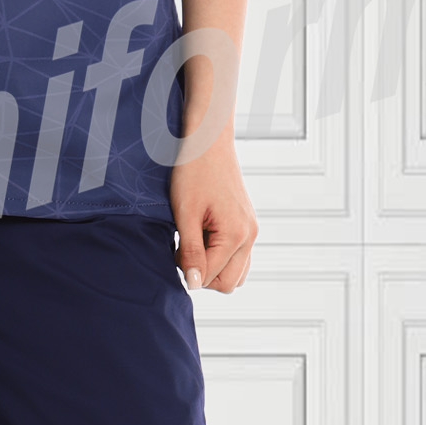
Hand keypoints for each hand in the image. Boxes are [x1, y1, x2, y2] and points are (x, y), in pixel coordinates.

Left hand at [170, 122, 257, 293]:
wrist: (208, 140)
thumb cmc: (194, 171)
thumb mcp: (186, 214)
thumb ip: (190, 252)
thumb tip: (193, 284)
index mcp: (236, 234)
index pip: (211, 277)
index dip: (187, 271)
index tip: (174, 250)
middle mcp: (250, 235)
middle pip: (228, 283)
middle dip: (203, 274)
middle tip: (183, 249)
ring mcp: (251, 230)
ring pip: (236, 273)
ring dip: (213, 267)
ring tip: (194, 242)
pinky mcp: (246, 224)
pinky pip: (238, 256)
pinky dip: (220, 255)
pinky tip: (203, 236)